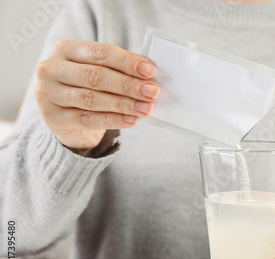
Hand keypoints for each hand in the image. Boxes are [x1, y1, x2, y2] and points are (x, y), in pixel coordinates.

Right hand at [35, 40, 158, 153]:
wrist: (66, 119)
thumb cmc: (89, 89)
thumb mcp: (100, 74)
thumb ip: (119, 71)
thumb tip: (149, 77)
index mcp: (66, 49)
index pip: (100, 52)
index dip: (126, 62)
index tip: (150, 71)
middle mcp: (51, 69)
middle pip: (96, 76)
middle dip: (128, 84)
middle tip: (151, 92)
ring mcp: (48, 94)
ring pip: (92, 99)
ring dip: (123, 104)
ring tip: (145, 108)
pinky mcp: (53, 118)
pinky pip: (88, 119)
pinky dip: (113, 120)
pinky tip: (131, 120)